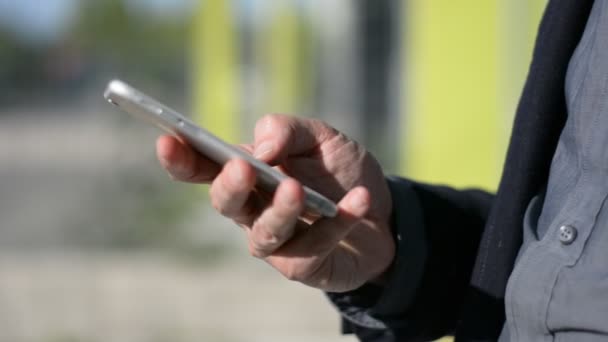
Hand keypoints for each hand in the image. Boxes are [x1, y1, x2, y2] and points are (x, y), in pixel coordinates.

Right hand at [156, 114, 394, 291]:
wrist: (385, 212)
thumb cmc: (341, 171)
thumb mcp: (321, 137)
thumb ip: (288, 130)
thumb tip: (261, 146)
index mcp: (249, 174)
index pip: (205, 168)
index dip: (182, 159)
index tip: (167, 142)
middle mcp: (253, 210)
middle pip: (226, 204)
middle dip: (230, 186)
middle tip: (242, 167)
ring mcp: (277, 242)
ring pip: (263, 234)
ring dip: (279, 211)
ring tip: (297, 189)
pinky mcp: (303, 265)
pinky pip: (313, 247)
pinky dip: (337, 222)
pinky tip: (359, 199)